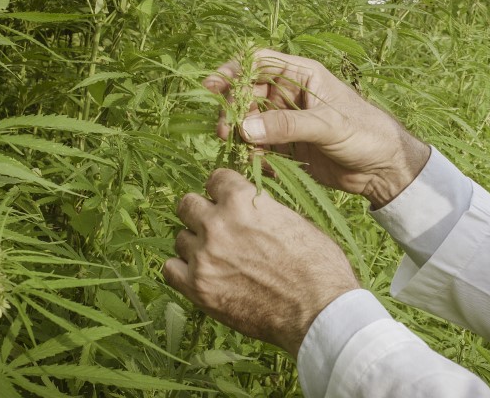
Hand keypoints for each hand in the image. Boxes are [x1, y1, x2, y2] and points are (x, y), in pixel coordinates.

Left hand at [163, 168, 359, 356]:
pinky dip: (183, 270)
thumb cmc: (318, 266)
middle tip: (217, 228)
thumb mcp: (295, 221)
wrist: (318, 310)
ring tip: (216, 258)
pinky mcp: (198, 287)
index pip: (216, 178)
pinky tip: (201, 275)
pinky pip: (170, 269)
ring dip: (196, 245)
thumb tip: (251, 209)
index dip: (223, 190)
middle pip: (188, 205)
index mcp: (244, 200)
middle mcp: (218, 223)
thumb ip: (263, 210)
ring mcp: (204, 256)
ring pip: (181, 238)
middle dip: (201, 213)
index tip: (227, 200)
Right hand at [204, 49, 429, 207]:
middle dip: (233, 110)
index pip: (258, 63)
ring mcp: (286, 122)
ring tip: (239, 151)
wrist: (385, 169)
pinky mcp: (287, 147)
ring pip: (249, 122)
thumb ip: (287, 126)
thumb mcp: (328, 126)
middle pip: (246, 94)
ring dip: (239, 135)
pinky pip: (259, 147)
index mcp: (301, 76)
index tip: (213, 88)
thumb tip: (245, 127)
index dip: (233, 71)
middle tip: (226, 132)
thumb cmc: (366, 134)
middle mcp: (290, 95)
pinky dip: (253, 155)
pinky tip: (258, 166)